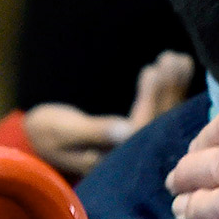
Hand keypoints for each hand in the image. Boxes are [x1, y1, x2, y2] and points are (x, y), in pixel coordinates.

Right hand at [25, 51, 195, 176]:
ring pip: (163, 114)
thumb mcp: (65, 131)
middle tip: (171, 59)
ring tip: (178, 59)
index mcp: (113, 160)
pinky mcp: (137, 132)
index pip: (140, 129)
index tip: (152, 71)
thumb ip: (96, 131)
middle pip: (158, 121)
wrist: (38, 139)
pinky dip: (171, 88)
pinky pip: (160, 110)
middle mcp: (130, 155)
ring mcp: (135, 144)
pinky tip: (180, 66)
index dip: (151, 99)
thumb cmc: (47, 134)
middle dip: (167, 89)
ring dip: (173, 86)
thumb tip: (126, 130)